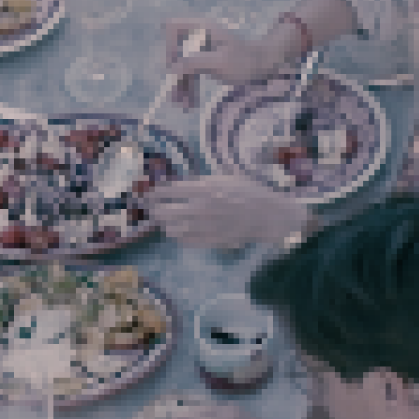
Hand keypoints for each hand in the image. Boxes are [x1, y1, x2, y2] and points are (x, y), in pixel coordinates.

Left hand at [148, 174, 309, 248]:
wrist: (268, 215)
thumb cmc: (249, 191)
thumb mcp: (225, 176)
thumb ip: (202, 180)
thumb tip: (180, 183)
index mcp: (204, 188)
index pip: (168, 191)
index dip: (155, 192)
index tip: (150, 193)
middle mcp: (200, 208)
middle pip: (164, 212)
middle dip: (155, 210)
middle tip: (152, 208)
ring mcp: (204, 227)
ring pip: (171, 229)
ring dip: (165, 224)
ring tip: (165, 220)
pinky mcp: (210, 241)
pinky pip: (184, 241)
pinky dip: (177, 236)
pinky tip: (178, 231)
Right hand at [162, 18, 291, 98]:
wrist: (266, 67)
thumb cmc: (247, 61)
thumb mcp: (221, 63)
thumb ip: (195, 63)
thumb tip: (172, 68)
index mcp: (202, 28)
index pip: (173, 27)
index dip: (169, 46)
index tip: (175, 67)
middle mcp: (199, 36)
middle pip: (174, 52)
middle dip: (174, 75)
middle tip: (175, 98)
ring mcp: (201, 49)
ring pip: (181, 67)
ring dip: (180, 86)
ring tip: (184, 107)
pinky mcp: (204, 61)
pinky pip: (190, 73)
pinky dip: (189, 88)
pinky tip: (190, 104)